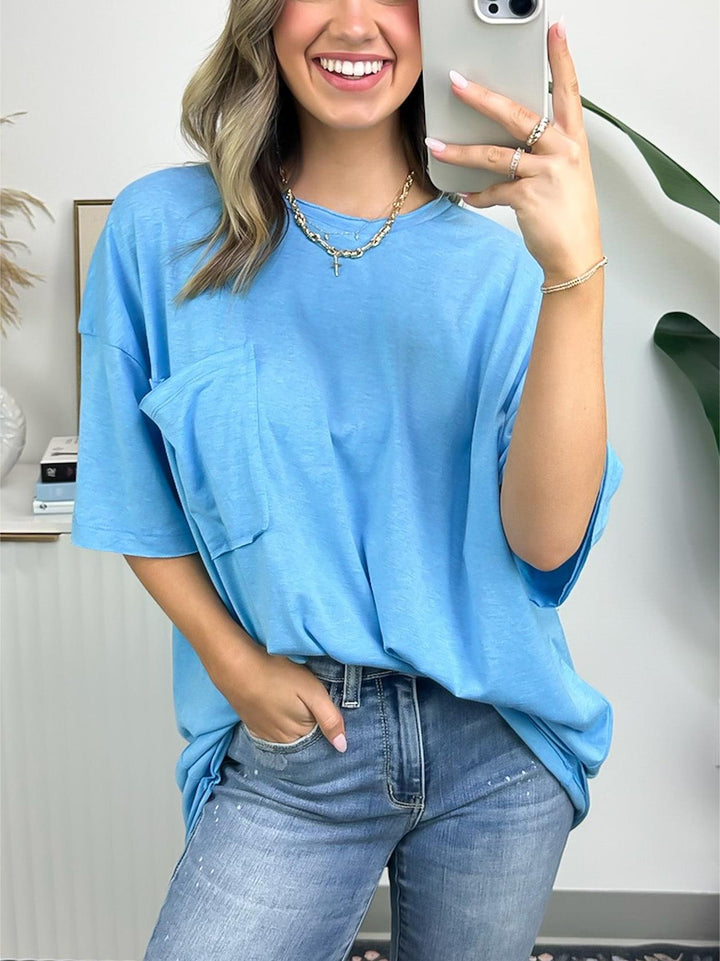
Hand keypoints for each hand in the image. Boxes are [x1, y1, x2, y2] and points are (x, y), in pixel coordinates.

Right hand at [212, 645, 347, 750]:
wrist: (236, 667)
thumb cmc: (278, 675)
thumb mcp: (312, 691)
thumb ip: (330, 718)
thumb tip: (342, 747)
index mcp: (300, 734)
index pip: (322, 738)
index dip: (326, 723)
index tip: (324, 706)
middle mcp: (283, 742)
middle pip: (305, 738)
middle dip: (312, 725)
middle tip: (308, 701)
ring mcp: (266, 736)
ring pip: (289, 736)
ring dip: (295, 725)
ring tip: (294, 703)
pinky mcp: (253, 727)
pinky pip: (274, 732)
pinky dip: (280, 723)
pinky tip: (279, 707)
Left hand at [425, 19, 602, 285]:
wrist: (576, 254)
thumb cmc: (570, 215)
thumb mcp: (566, 174)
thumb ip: (542, 152)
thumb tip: (508, 140)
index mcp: (573, 140)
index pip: (569, 90)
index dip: (561, 59)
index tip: (555, 31)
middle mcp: (563, 151)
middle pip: (517, 115)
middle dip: (482, 97)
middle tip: (457, 83)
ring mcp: (546, 174)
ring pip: (494, 154)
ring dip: (459, 151)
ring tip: (435, 144)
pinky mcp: (528, 198)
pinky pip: (492, 191)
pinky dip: (477, 196)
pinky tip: (468, 196)